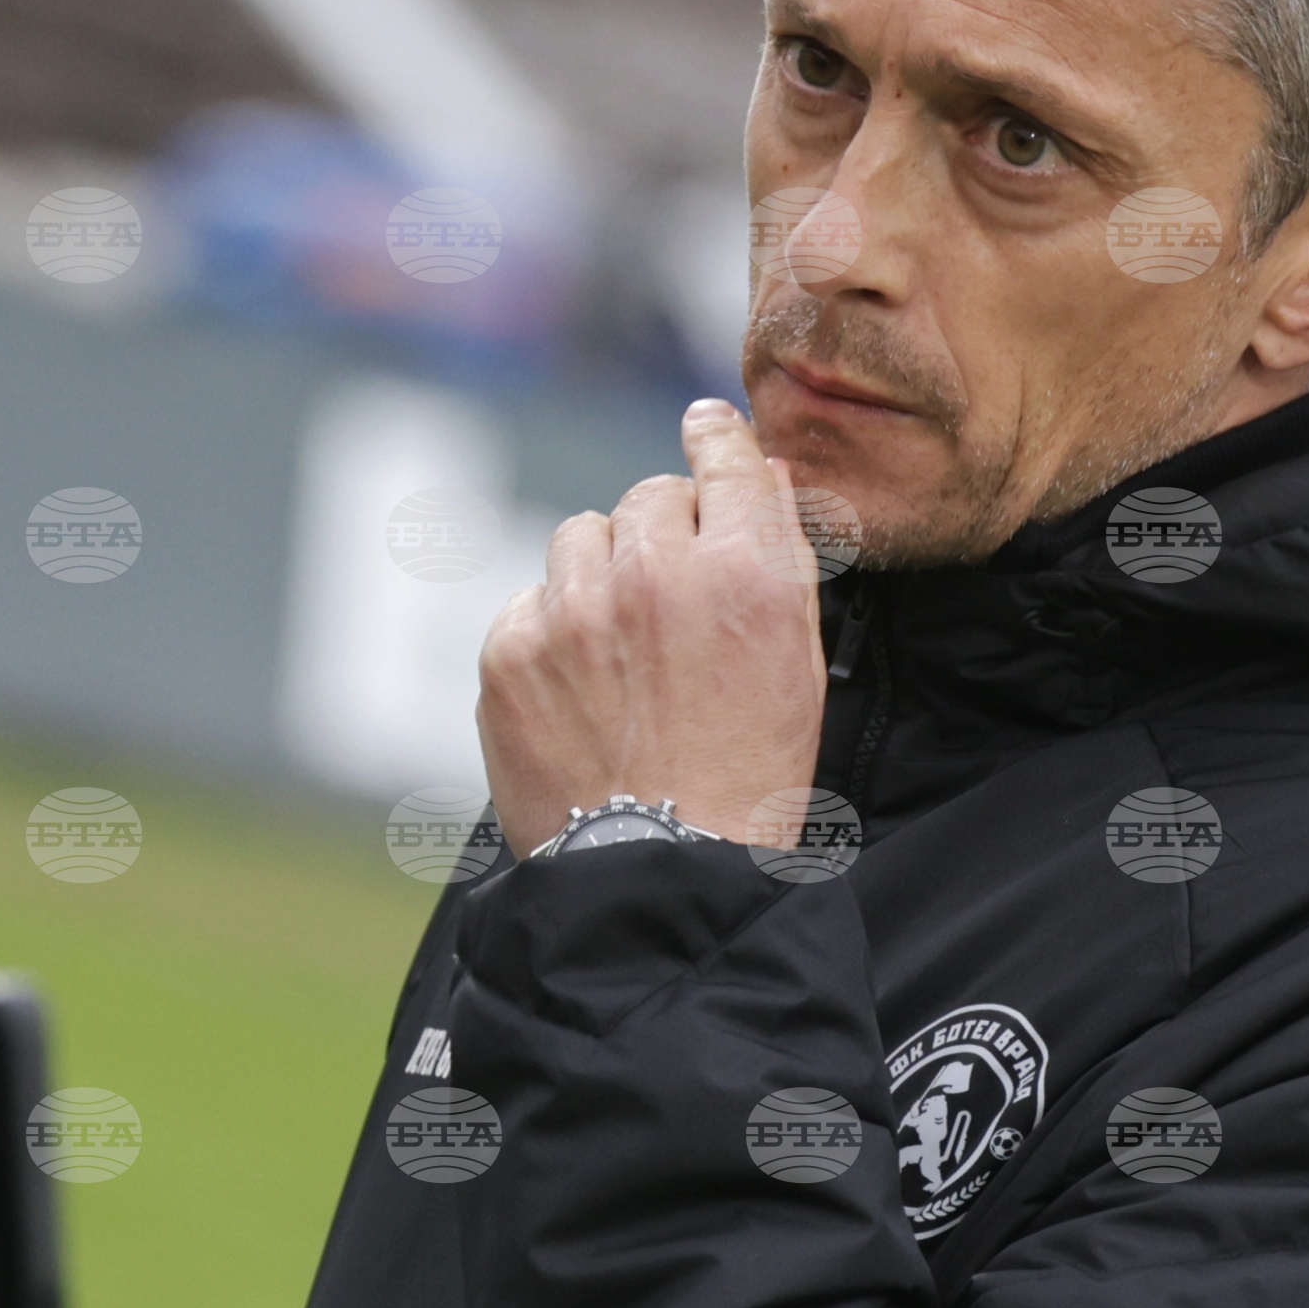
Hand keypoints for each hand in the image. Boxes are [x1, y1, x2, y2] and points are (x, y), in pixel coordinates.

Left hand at [476, 399, 828, 857]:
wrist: (661, 877)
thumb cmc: (749, 778)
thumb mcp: (798, 664)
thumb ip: (783, 556)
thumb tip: (760, 471)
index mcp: (744, 572)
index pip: (725, 459)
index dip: (717, 441)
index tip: (706, 430)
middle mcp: (654, 574)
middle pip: (649, 496)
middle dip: (664, 532)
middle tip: (673, 596)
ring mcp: (572, 609)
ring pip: (581, 536)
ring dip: (603, 572)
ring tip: (622, 647)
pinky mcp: (510, 650)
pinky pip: (531, 598)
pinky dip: (553, 628)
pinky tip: (582, 687)